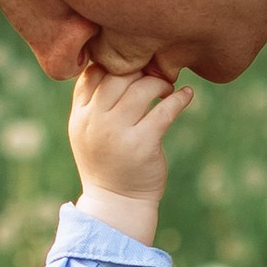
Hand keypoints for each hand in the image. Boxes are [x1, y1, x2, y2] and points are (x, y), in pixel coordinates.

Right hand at [68, 61, 192, 226]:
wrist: (116, 203)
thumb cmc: (106, 161)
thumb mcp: (87, 131)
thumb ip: (95, 100)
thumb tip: (119, 63)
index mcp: (80, 115)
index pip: (94, 73)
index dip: (115, 63)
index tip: (133, 67)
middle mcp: (94, 121)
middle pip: (118, 75)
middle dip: (140, 70)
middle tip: (153, 74)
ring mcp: (118, 133)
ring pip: (142, 88)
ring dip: (160, 83)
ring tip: (166, 89)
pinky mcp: (143, 144)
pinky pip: (165, 110)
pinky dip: (180, 98)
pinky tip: (186, 95)